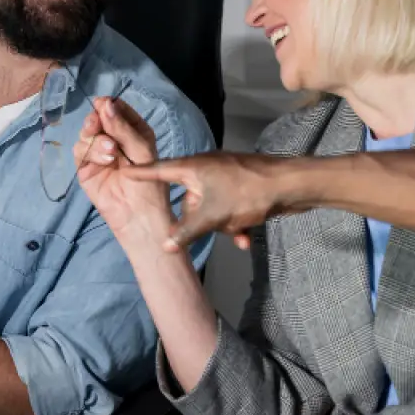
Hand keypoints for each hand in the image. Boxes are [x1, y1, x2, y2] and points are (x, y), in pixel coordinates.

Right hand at [74, 97, 174, 246]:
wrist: (139, 216)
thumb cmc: (149, 183)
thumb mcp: (141, 150)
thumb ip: (122, 128)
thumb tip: (105, 103)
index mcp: (132, 131)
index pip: (117, 110)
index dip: (109, 105)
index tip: (104, 104)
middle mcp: (114, 140)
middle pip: (97, 119)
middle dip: (97, 120)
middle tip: (98, 123)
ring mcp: (98, 154)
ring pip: (86, 134)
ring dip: (96, 139)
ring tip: (111, 151)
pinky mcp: (86, 168)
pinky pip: (80, 151)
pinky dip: (90, 151)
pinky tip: (106, 159)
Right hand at [125, 153, 296, 252]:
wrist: (292, 186)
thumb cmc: (247, 193)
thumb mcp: (212, 216)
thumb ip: (187, 232)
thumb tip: (164, 246)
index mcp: (193, 168)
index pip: (159, 171)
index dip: (141, 173)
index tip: (122, 171)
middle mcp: (206, 170)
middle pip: (189, 200)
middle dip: (201, 222)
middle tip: (208, 232)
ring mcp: (225, 178)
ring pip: (211, 209)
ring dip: (223, 226)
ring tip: (239, 233)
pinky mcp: (241, 188)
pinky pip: (229, 209)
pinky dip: (236, 224)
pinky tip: (246, 239)